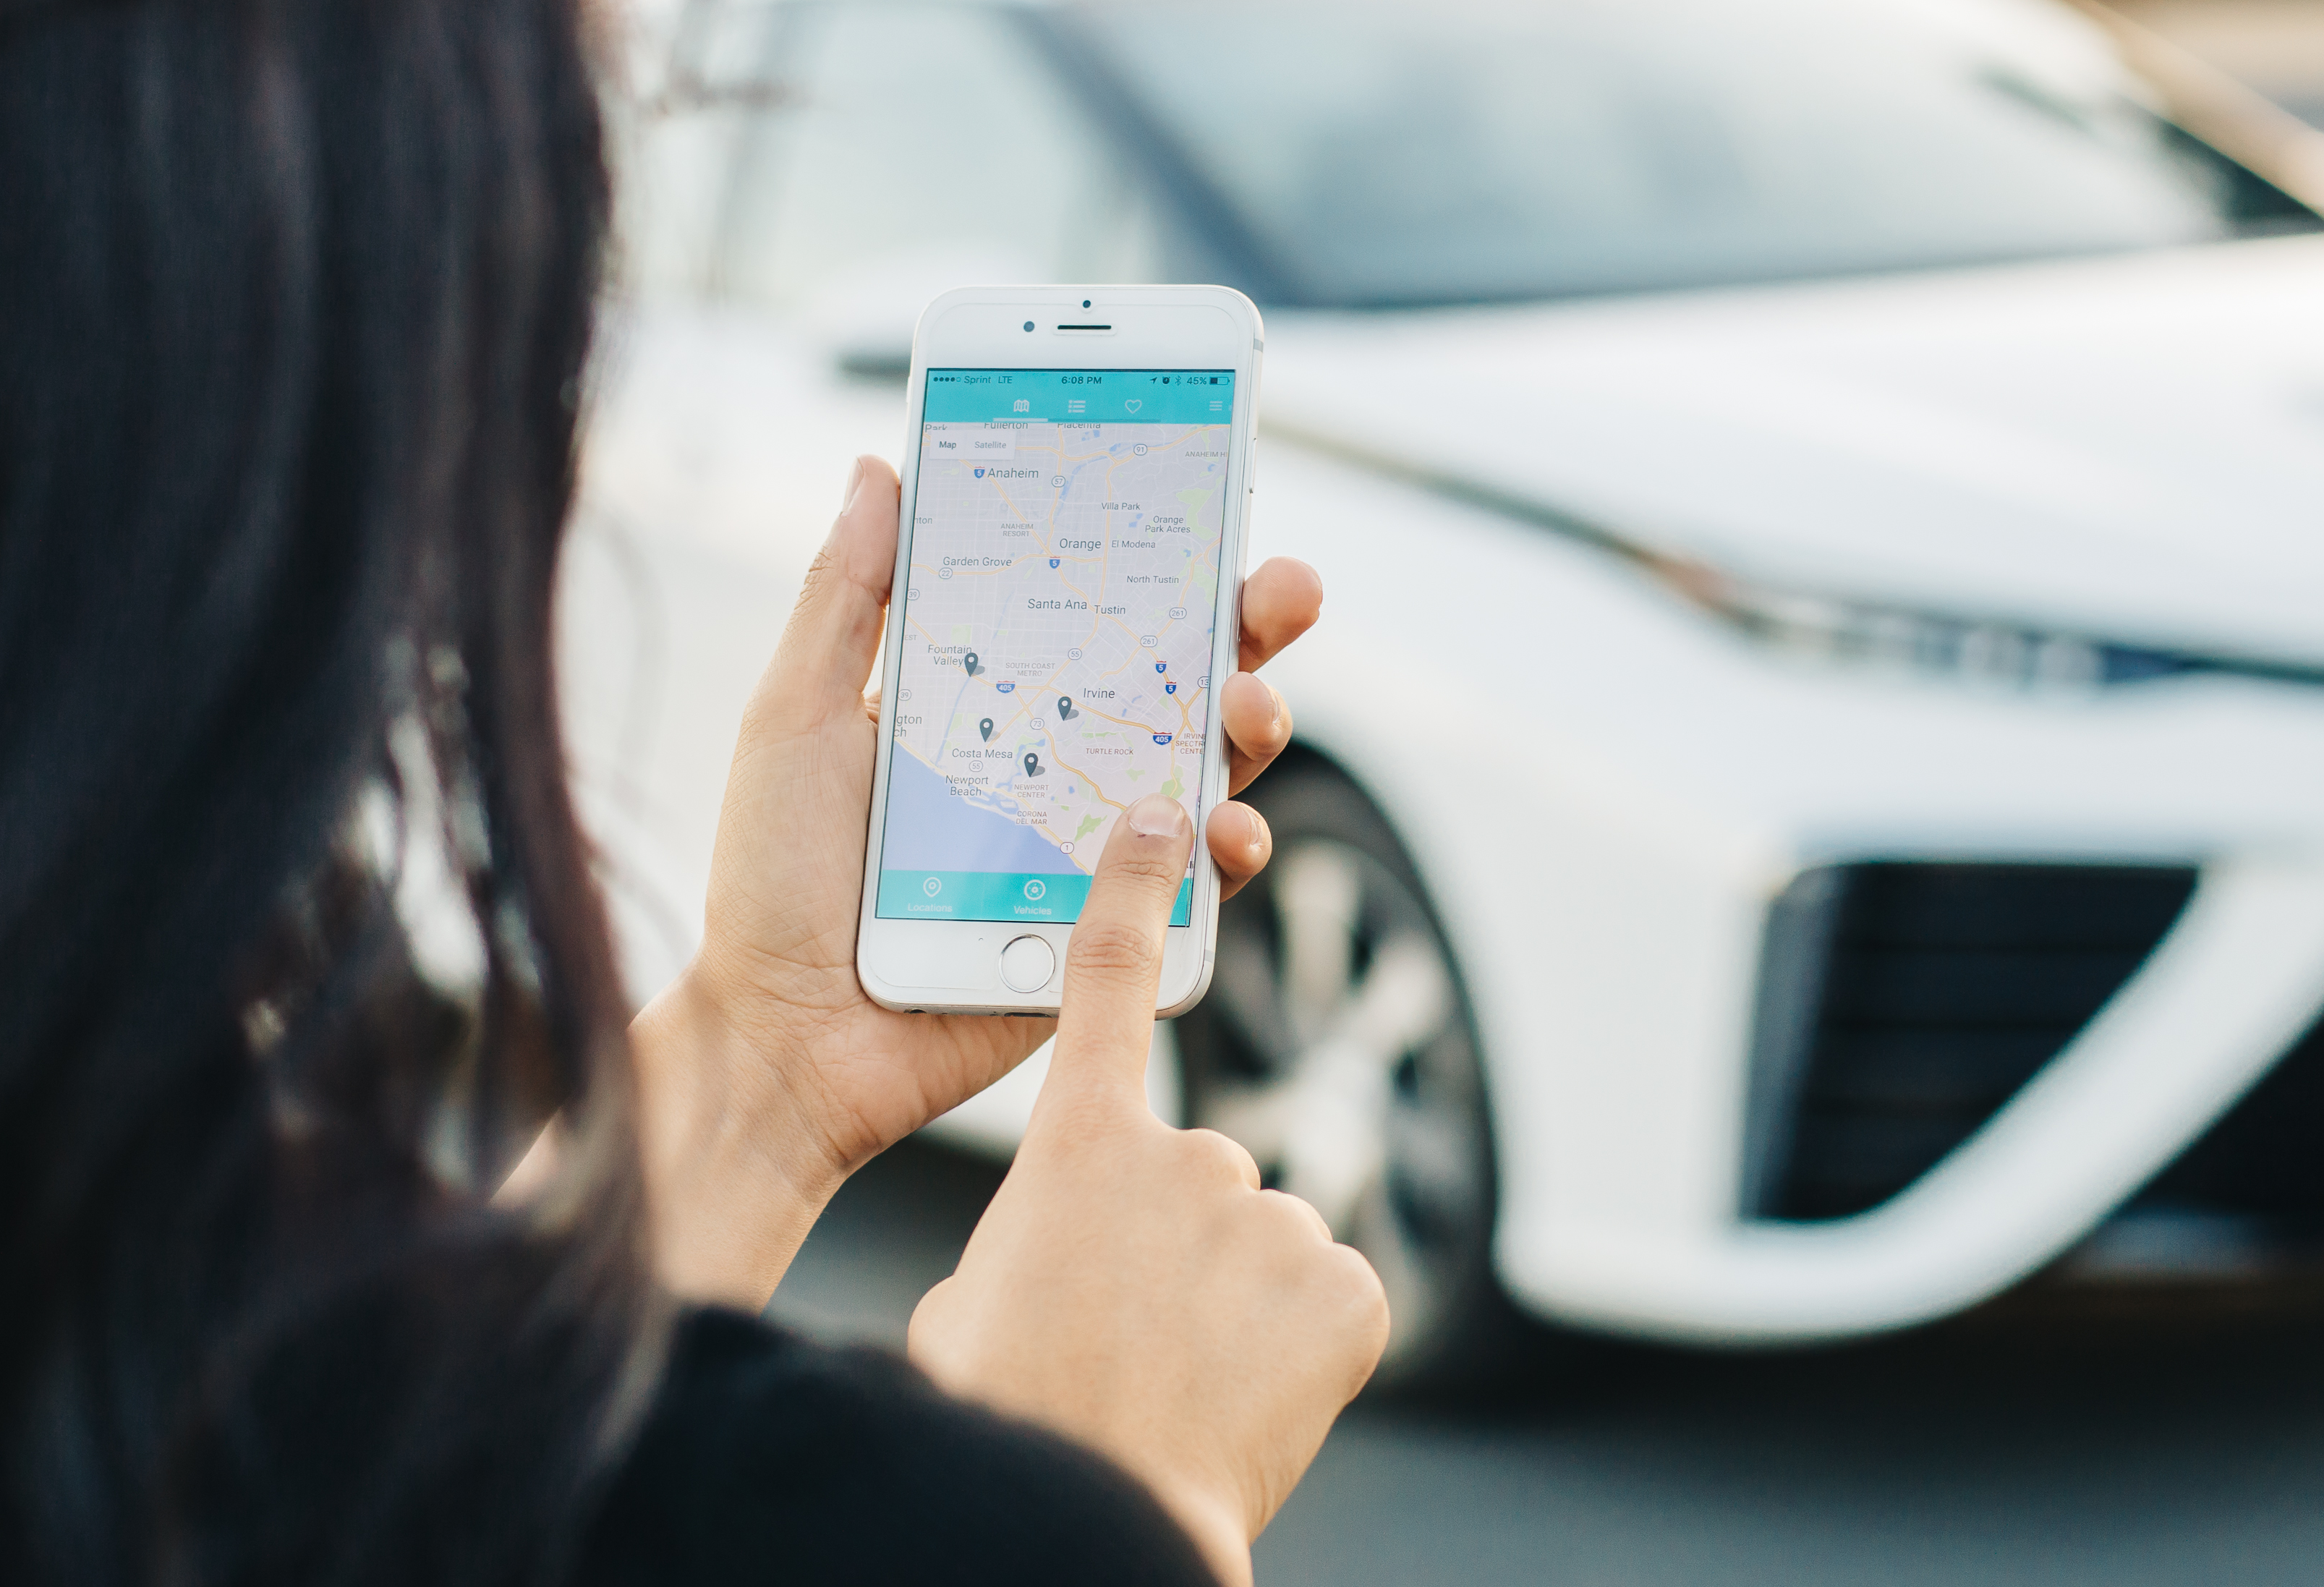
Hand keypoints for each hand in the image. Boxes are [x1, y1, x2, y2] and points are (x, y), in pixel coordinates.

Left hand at [631, 455, 1324, 1303]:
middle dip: (1247, 619)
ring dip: (1254, 720)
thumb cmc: (772, 882)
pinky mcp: (1112, 929)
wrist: (784, 1044)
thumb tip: (879, 466)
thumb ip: (846, 598)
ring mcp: (1090, 847)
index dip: (1152, 550)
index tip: (1203, 490)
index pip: (1088, 605)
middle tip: (1285, 588)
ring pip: (1208, 764)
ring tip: (1250, 704)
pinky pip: (1197, 882)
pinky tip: (1222, 826)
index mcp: (985, 700)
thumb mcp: (795, 718)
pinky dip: (1230, 846)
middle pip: (1175, 671)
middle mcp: (1052, 763)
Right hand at [908, 795, 1389, 1586]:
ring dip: (1232, 1308)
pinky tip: (1251, 1400)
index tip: (1167, 815)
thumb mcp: (972, 1303)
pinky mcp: (1350, 1289)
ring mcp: (1277, 1220)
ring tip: (1184, 1386)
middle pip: (1195, 1179)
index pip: (1110, 982)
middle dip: (1172, 1251)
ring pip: (1262, 1249)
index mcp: (1079, 1147)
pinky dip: (1300, 1350)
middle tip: (1129, 1340)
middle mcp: (1187, 1159)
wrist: (1097, 1508)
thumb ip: (1026, 1238)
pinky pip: (1329, 1303)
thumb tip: (1047, 1256)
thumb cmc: (1015, 1412)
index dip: (1138, 889)